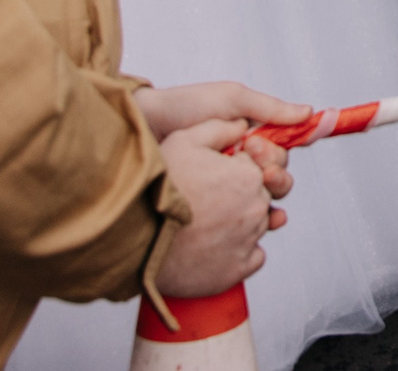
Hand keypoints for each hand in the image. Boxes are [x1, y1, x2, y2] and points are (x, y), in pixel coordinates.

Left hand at [137, 82, 304, 243]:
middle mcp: (240, 163)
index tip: (259, 149)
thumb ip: (270, 109)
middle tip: (258, 168)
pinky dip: (256, 222)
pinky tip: (262, 224)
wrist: (143, 128)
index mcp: (249, 137)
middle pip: (275, 178)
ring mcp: (225, 186)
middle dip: (275, 175)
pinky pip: (242, 218)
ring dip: (269, 198)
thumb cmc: (183, 108)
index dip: (278, 154)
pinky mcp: (213, 206)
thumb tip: (309, 113)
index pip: (280, 152)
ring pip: (262, 200)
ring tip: (260, 194)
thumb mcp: (231, 99)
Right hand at [156, 117, 287, 295]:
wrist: (135, 238)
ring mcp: (249, 240)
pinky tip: (218, 244)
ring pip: (258, 225)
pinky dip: (240, 250)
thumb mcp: (184, 141)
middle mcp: (256, 207)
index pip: (259, 165)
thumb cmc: (158, 189)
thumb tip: (242, 127)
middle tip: (211, 198)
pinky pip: (254, 256)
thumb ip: (220, 128)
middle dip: (242, 193)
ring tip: (209, 222)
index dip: (238, 166)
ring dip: (241, 221)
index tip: (217, 173)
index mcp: (249, 175)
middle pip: (261, 195)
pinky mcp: (238, 269)